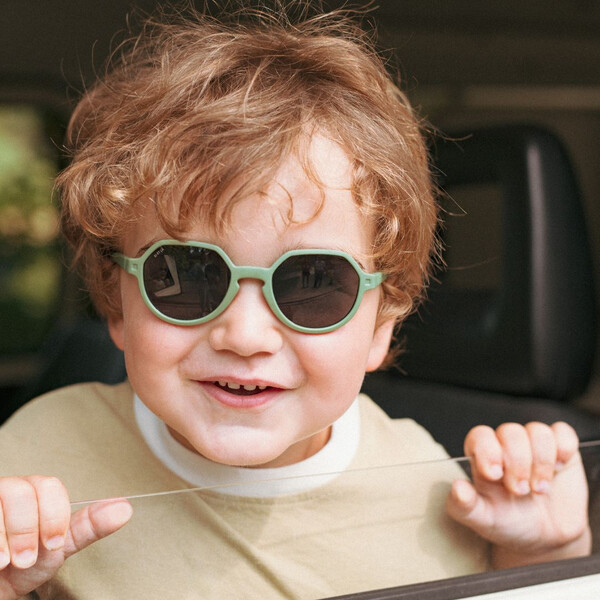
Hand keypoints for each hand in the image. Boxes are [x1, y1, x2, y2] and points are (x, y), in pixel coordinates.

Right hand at [0, 476, 131, 599]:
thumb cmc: (23, 564)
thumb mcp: (59, 546)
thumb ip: (88, 527)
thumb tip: (125, 508)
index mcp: (35, 493)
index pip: (49, 486)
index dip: (54, 515)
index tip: (54, 543)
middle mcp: (8, 492)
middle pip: (20, 491)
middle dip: (27, 529)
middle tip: (27, 558)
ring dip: (5, 539)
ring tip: (6, 563)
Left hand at [446, 422, 590, 567]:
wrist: (546, 539)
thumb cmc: (508, 523)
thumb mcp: (483, 520)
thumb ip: (464, 506)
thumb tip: (456, 488)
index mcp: (483, 456)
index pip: (480, 435)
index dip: (487, 450)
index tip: (494, 475)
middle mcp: (507, 446)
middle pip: (510, 432)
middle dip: (517, 462)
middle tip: (520, 491)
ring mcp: (535, 445)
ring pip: (537, 431)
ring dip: (541, 462)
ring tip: (540, 489)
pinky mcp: (561, 450)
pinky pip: (563, 433)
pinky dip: (563, 448)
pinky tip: (559, 468)